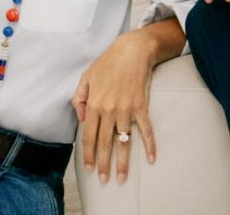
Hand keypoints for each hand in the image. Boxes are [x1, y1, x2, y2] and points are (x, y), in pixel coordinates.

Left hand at [72, 31, 159, 183]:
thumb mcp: (86, 77)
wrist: (132, 50)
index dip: (88, 154)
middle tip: (105, 180)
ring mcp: (125, 109)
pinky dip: (149, 145)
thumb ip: (79, 98)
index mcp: (94, 104)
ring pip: (123, 141)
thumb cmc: (108, 63)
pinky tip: (150, 159)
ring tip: (122, 177)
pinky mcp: (141, 106)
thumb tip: (81, 118)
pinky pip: (145, 129)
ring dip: (123, 161)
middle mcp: (108, 109)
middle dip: (104, 164)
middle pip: (105, 143)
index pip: (88, 136)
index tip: (89, 168)